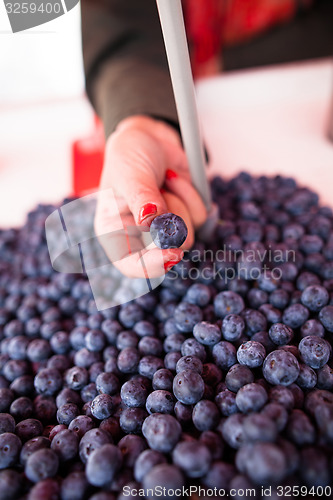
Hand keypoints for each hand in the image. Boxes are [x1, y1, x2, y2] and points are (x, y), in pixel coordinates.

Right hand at [94, 115, 206, 277]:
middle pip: (169, 250)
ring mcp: (166, 230)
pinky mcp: (186, 218)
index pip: (130, 264)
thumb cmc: (129, 156)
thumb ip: (141, 197)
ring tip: (163, 180)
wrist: (150, 138)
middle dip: (171, 219)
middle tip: (161, 190)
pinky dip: (192, 194)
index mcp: (114, 232)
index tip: (172, 253)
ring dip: (181, 201)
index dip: (152, 265)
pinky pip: (201, 217)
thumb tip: (150, 221)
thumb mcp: (129, 174)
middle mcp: (139, 237)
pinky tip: (175, 179)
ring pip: (189, 234)